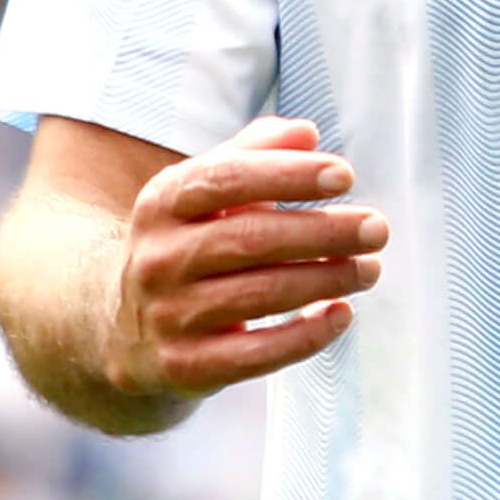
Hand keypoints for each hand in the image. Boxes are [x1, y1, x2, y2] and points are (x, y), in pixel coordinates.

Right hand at [107, 118, 384, 397]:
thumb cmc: (187, 245)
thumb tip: (306, 133)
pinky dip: (307, 335)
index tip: (344, 176)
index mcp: (162, 203)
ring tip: (370, 268)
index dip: (287, 175)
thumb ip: (253, 155)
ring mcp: (169, 316)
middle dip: (323, 231)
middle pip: (250, 239)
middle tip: (376, 228)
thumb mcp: (203, 194)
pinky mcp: (187, 366)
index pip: (226, 178)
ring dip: (326, 279)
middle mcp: (159, 258)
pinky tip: (342, 314)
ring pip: (261, 295)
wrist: (123, 330)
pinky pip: (257, 354)